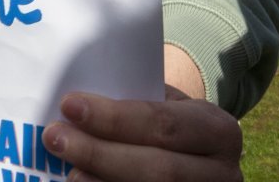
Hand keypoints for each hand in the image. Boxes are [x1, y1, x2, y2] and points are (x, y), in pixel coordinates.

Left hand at [42, 91, 240, 181]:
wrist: (199, 164)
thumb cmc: (172, 129)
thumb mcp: (170, 108)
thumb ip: (136, 103)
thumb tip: (76, 107)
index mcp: (219, 131)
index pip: (163, 124)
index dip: (115, 118)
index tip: (69, 105)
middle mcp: (222, 174)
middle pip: (156, 169)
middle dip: (100, 154)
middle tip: (56, 138)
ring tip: (66, 172)